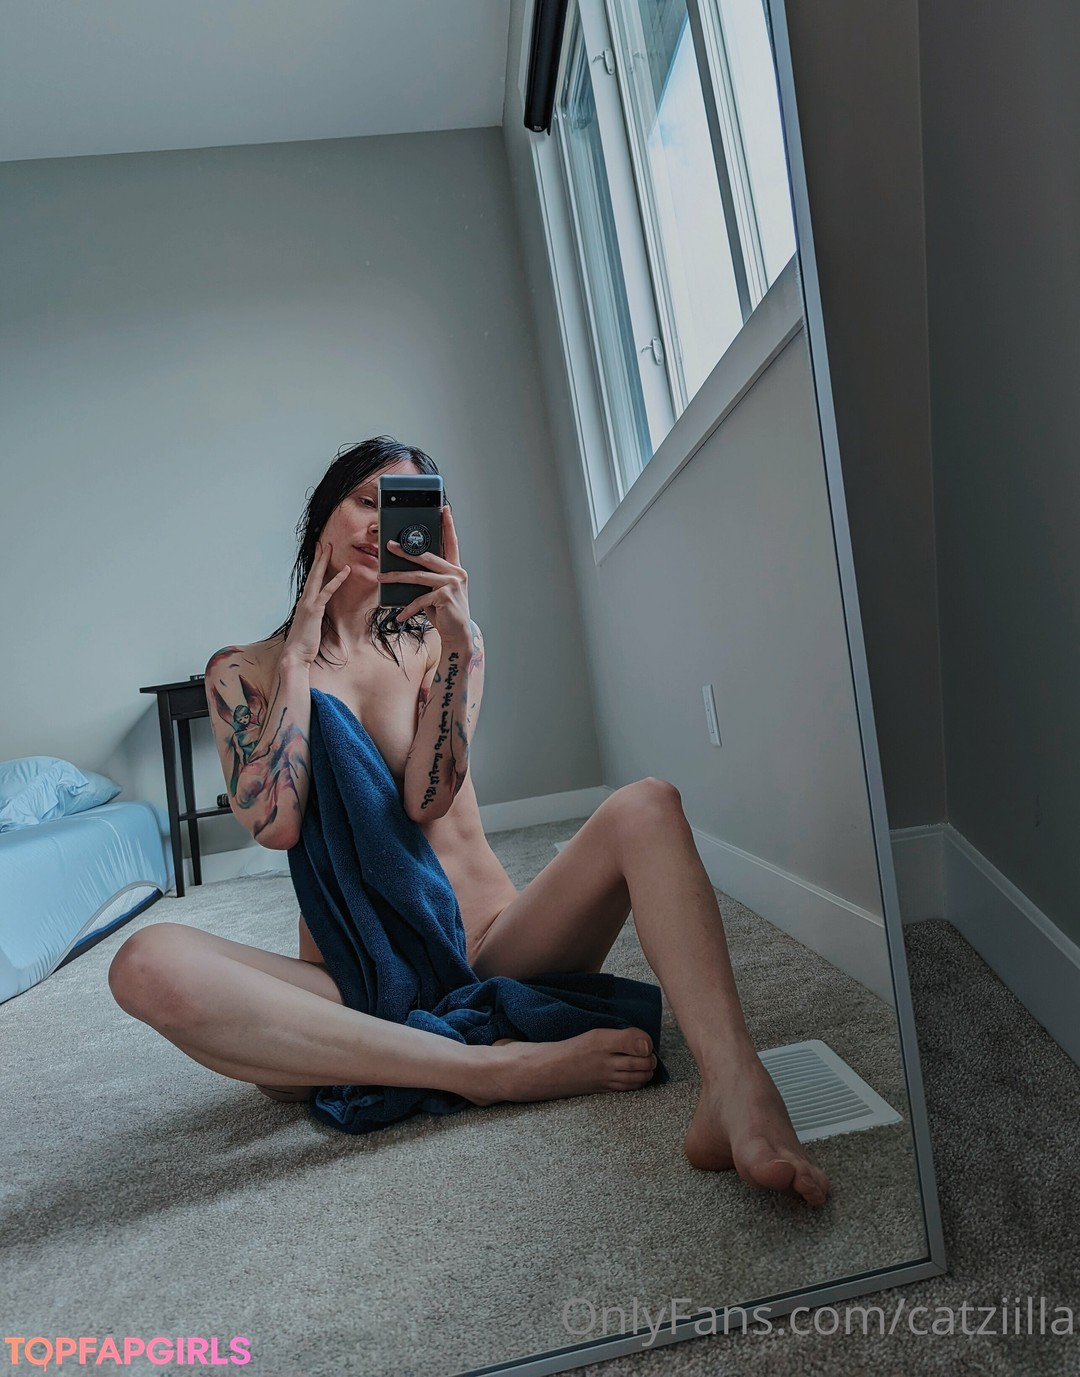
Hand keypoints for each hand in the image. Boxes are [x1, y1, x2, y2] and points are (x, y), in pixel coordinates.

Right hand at [283, 540, 350, 665]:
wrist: (294, 655)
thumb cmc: (303, 644)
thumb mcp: (310, 627)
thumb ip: (314, 617)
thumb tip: (319, 614)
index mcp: (304, 603)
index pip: (311, 580)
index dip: (316, 566)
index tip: (319, 553)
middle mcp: (304, 600)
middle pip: (312, 573)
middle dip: (319, 557)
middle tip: (324, 543)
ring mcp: (308, 603)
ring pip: (317, 577)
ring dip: (324, 561)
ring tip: (330, 548)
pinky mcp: (315, 610)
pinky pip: (327, 591)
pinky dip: (337, 580)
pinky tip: (346, 571)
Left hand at [378, 505, 471, 640]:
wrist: (458, 634)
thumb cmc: (445, 612)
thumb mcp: (437, 592)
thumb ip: (427, 579)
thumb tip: (404, 571)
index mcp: (455, 568)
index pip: (451, 542)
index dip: (448, 525)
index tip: (444, 509)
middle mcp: (456, 573)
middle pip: (426, 557)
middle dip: (404, 551)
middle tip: (388, 545)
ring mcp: (452, 584)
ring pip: (418, 576)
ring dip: (396, 577)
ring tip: (382, 577)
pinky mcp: (445, 597)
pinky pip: (420, 599)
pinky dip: (408, 608)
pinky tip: (400, 615)